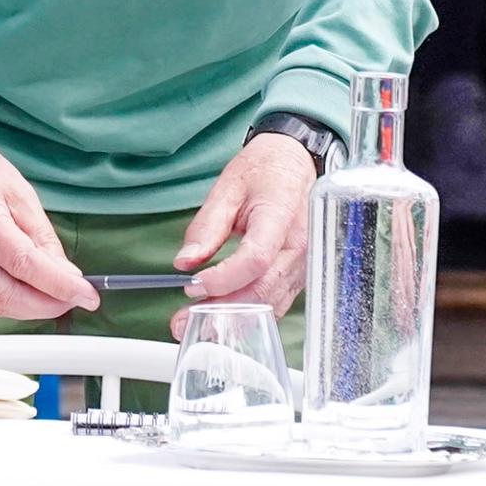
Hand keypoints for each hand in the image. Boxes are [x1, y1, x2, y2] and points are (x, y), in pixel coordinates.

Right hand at [0, 134, 96, 319]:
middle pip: (10, 296)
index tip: (87, 296)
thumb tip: (66, 276)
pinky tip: (29, 288)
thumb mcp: (22, 196)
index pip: (25, 266)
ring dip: (33, 306)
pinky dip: (13, 299)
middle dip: (49, 305)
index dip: (60, 286)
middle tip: (76, 298)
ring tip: (58, 294)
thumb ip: (44, 239)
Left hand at [174, 129, 315, 316]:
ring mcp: (304, 265)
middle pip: (261, 291)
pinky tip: (221, 317)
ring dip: (231, 319)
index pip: (255, 260)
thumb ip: (206, 227)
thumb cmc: (264, 171)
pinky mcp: (299, 276)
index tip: (191, 285)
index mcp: (282, 217)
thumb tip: (184, 263)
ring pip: (268, 304)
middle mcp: (300, 247)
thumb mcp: (227, 188)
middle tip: (180, 320)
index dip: (222, 279)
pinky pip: (275, 303)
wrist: (294, 163)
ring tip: (193, 323)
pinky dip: (247, 314)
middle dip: (219, 311)